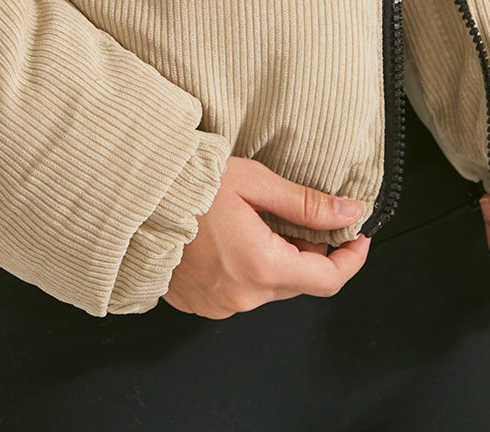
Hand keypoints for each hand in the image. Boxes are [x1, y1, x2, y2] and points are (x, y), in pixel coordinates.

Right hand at [163, 156, 369, 317]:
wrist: (131, 201)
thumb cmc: (186, 186)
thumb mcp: (253, 182)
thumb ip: (305, 203)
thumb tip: (348, 213)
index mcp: (261, 266)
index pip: (327, 279)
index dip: (350, 259)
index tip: (357, 238)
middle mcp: (242, 296)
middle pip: (297, 282)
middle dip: (308, 252)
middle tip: (300, 217)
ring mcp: (219, 305)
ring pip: (268, 287)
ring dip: (275, 260)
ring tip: (255, 222)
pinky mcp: (200, 305)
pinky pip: (239, 292)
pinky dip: (247, 269)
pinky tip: (231, 239)